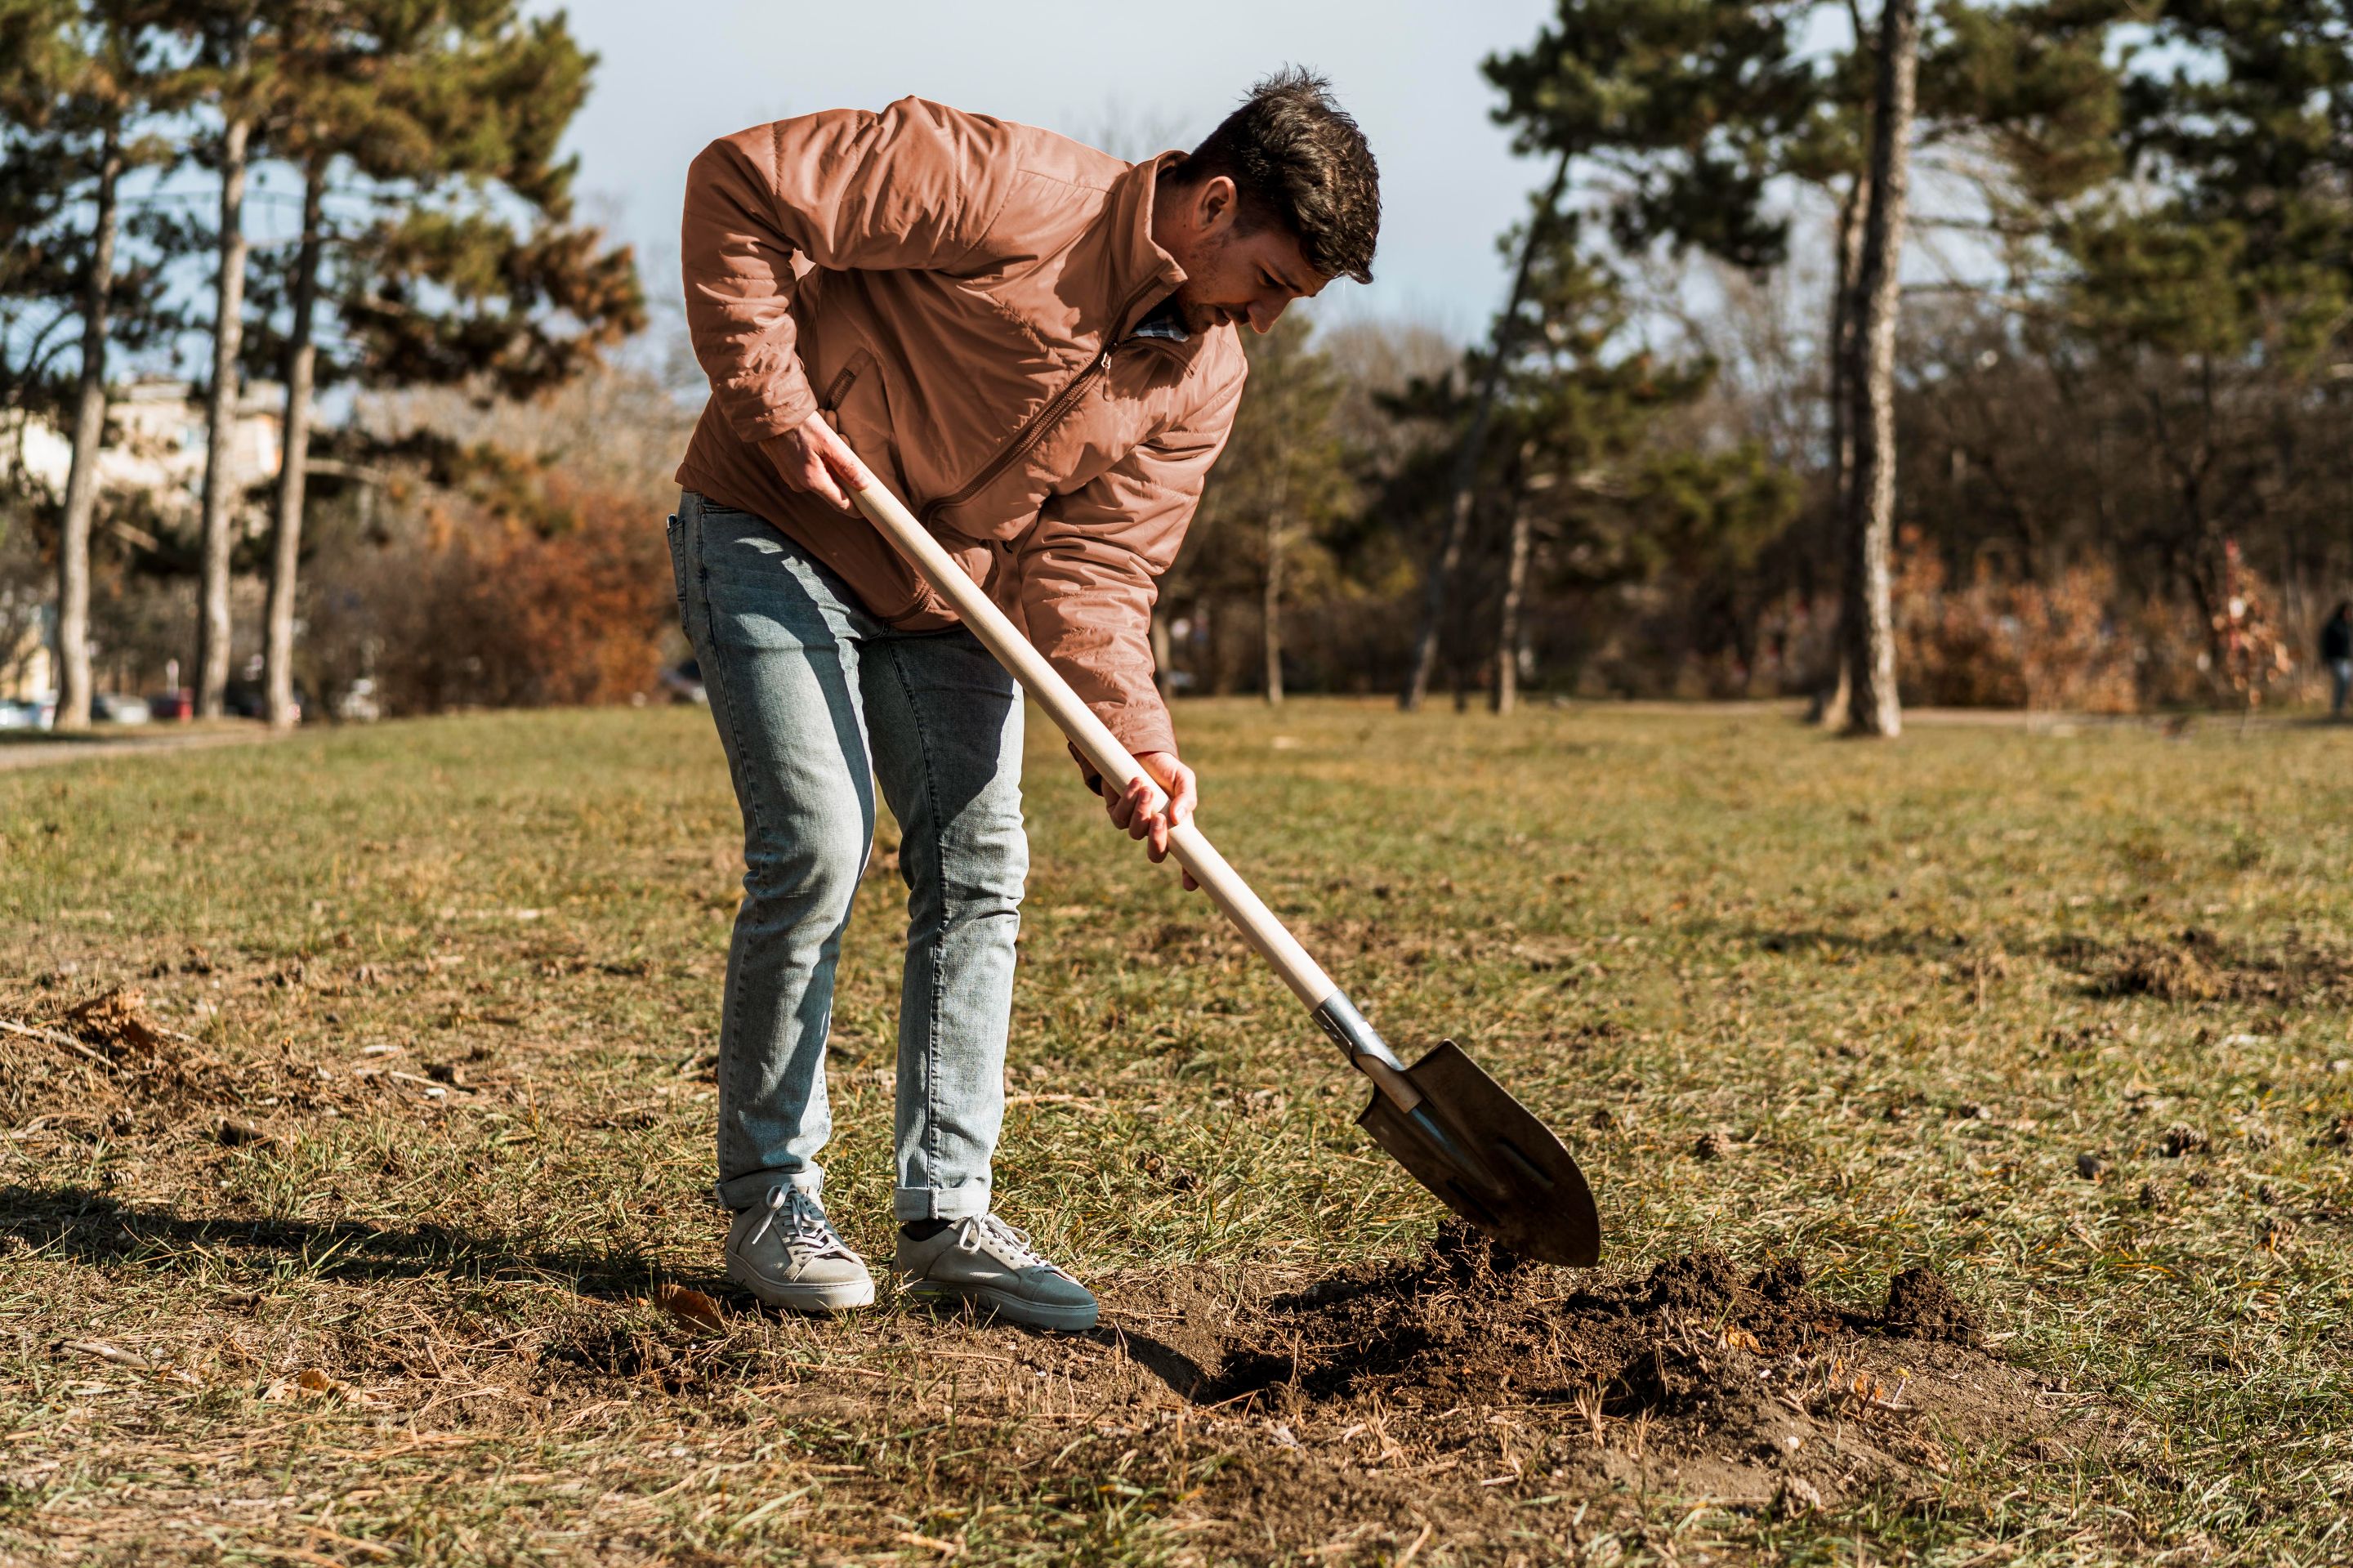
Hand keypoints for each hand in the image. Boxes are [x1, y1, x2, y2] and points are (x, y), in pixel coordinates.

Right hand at [764, 414, 864, 510]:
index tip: (869, 506)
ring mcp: (792, 480)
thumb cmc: (801, 426)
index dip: (856, 507)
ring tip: (831, 442)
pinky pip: (810, 474)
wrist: (769, 414)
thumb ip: (847, 466)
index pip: (841, 504)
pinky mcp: (787, 472)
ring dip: (831, 468)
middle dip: (844, 478)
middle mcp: (801, 486)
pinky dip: (819, 464)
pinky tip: (817, 446)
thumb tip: (863, 485)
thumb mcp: (829, 443)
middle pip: (832, 491)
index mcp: (813, 481)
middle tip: (849, 455)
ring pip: (821, 480)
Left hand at [1075, 745, 1199, 890]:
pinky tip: (1135, 783)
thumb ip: (1187, 797)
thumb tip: (1178, 818)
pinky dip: (1128, 800)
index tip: (1190, 884)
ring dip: (1141, 811)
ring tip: (1147, 789)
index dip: (1189, 874)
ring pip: (1136, 832)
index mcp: (1177, 828)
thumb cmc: (1165, 769)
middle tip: (1160, 818)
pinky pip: (1120, 817)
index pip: (1186, 858)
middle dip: (1156, 840)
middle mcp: (1156, 830)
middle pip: (1155, 854)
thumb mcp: (1184, 779)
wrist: (1140, 752)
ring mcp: (1135, 824)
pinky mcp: (1117, 813)